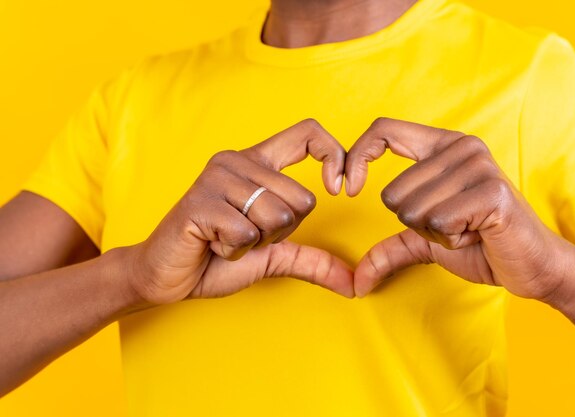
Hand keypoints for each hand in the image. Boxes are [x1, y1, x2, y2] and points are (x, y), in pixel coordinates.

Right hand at [128, 119, 353, 304]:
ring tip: (225, 238)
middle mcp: (237, 160)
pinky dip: (234, 251)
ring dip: (256, 242)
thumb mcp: (273, 256)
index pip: (307, 133)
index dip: (334, 155)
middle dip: (280, 232)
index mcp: (257, 162)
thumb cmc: (215, 258)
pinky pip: (247, 233)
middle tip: (244, 234)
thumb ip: (312, 260)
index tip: (341, 188)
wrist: (165, 275)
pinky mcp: (200, 202)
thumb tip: (354, 283)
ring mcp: (217, 178)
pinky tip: (211, 245)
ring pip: (278, 217)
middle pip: (303, 199)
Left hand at [345, 118, 570, 300]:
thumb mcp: (426, 242)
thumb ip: (389, 250)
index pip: (384, 130)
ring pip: (412, 210)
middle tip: (453, 225)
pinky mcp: (492, 192)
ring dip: (434, 234)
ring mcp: (479, 166)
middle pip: (392, 192)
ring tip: (467, 229)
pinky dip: (451, 241)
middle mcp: (461, 147)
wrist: (532, 266)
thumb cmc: (481, 245)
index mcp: (443, 146)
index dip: (357, 157)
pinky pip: (438, 223)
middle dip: (415, 223)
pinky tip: (477, 235)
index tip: (348, 188)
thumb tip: (356, 282)